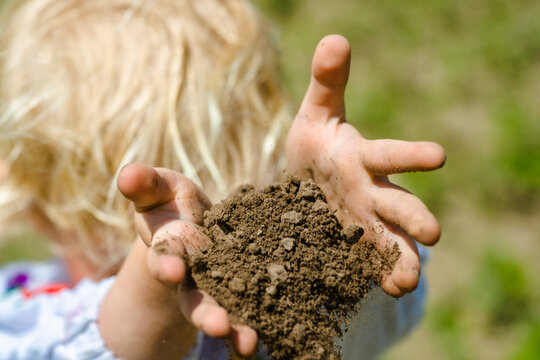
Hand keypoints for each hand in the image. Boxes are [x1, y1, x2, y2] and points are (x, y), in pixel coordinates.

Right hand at [98, 163, 256, 358]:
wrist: (195, 223)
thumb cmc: (171, 202)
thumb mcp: (159, 188)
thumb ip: (145, 184)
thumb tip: (127, 173)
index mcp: (168, 248)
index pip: (165, 257)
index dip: (167, 263)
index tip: (173, 270)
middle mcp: (189, 276)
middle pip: (194, 299)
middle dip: (204, 312)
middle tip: (217, 325)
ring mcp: (213, 287)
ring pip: (220, 311)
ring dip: (233, 328)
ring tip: (247, 343)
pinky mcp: (239, 289)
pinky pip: (246, 310)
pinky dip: (252, 326)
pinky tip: (263, 337)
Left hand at [287, 35, 445, 296]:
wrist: (299, 188)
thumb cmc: (314, 146)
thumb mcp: (315, 114)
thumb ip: (327, 81)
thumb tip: (335, 39)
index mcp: (364, 158)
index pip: (390, 155)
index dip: (411, 156)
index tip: (438, 156)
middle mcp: (372, 193)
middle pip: (398, 206)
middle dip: (413, 218)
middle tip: (432, 232)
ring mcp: (364, 225)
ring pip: (389, 241)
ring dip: (401, 259)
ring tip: (407, 281)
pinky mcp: (351, 249)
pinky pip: (368, 264)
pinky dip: (378, 276)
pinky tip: (387, 290)